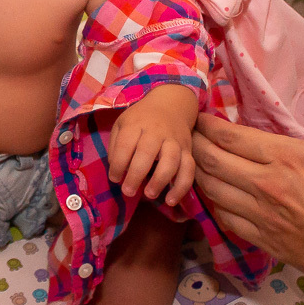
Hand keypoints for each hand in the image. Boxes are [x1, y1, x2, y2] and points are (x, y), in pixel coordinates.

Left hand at [107, 86, 197, 204]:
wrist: (171, 103)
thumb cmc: (141, 119)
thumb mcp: (122, 124)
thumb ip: (116, 146)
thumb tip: (116, 170)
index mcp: (136, 124)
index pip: (125, 145)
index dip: (118, 164)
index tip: (115, 178)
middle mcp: (156, 131)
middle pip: (147, 153)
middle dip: (136, 175)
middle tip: (127, 192)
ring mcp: (174, 141)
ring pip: (171, 161)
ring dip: (160, 181)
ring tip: (149, 195)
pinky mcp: (187, 150)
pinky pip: (189, 169)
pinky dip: (182, 186)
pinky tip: (171, 200)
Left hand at [191, 112, 303, 304]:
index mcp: (289, 157)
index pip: (231, 137)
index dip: (209, 125)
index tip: (202, 117)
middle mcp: (266, 184)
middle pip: (211, 160)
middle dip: (194, 144)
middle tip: (188, 135)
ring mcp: (261, 215)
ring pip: (211, 189)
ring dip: (198, 173)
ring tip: (194, 162)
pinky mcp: (263, 240)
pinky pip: (225, 218)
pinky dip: (213, 203)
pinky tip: (215, 195)